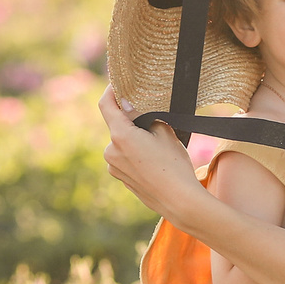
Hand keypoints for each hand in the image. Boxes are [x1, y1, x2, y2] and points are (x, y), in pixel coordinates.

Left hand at [100, 89, 207, 218]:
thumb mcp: (164, 131)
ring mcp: (113, 166)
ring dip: (134, 138)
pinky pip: (124, 158)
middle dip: (132, 120)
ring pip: (122, 143)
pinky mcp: (120, 177)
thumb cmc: (174, 164)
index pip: (106, 105)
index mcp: (120, 136)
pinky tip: (154, 162)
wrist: (178, 200)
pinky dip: (135, 153)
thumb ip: (143, 116)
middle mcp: (110, 151)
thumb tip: (129, 106)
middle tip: (154, 121)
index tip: (119, 84)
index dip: (111, 90)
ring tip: (158, 147)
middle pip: (117, 125)